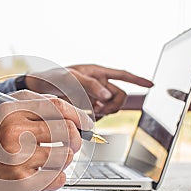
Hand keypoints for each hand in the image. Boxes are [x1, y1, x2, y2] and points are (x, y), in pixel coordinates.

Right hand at [0, 90, 93, 190]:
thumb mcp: (0, 111)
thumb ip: (32, 104)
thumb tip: (68, 110)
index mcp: (9, 111)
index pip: (57, 107)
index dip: (78, 115)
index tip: (86, 123)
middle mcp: (13, 133)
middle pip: (66, 131)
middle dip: (75, 138)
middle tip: (71, 142)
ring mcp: (17, 160)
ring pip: (65, 156)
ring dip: (63, 157)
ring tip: (47, 157)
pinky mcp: (22, 184)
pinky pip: (58, 178)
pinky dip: (56, 176)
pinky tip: (42, 172)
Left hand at [24, 64, 152, 118]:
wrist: (38, 90)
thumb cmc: (53, 78)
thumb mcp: (70, 77)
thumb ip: (90, 85)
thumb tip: (107, 96)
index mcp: (97, 72)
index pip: (122, 75)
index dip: (138, 80)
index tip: (152, 85)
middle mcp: (98, 85)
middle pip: (119, 96)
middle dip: (113, 104)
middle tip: (100, 109)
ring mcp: (93, 97)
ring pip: (110, 108)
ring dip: (104, 112)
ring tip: (90, 111)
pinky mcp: (87, 108)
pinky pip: (99, 115)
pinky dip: (96, 118)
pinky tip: (86, 117)